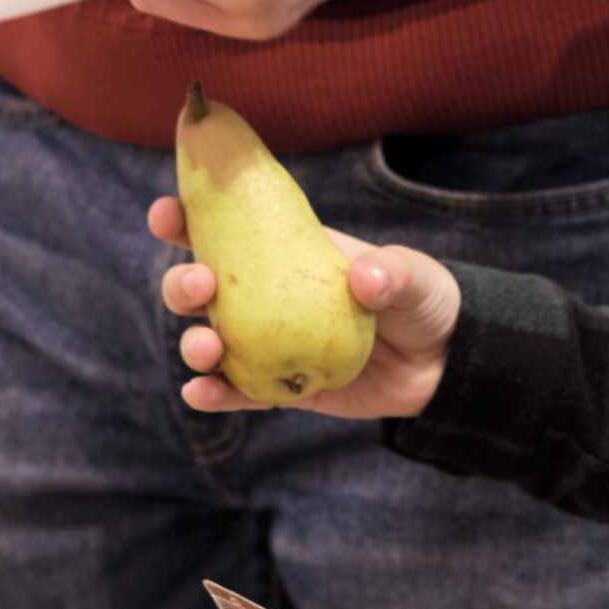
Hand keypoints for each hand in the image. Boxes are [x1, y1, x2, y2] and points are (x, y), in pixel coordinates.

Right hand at [148, 197, 458, 417]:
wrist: (442, 364)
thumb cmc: (422, 302)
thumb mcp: (415, 277)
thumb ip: (393, 272)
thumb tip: (366, 279)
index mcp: (285, 255)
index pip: (225, 232)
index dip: (186, 221)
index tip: (166, 214)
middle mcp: (264, 299)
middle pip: (200, 289)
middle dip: (181, 284)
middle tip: (200, 284)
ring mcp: (266, 345)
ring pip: (208, 342)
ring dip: (193, 343)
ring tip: (206, 349)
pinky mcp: (278, 389)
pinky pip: (236, 393)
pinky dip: (212, 394)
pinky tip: (199, 392)